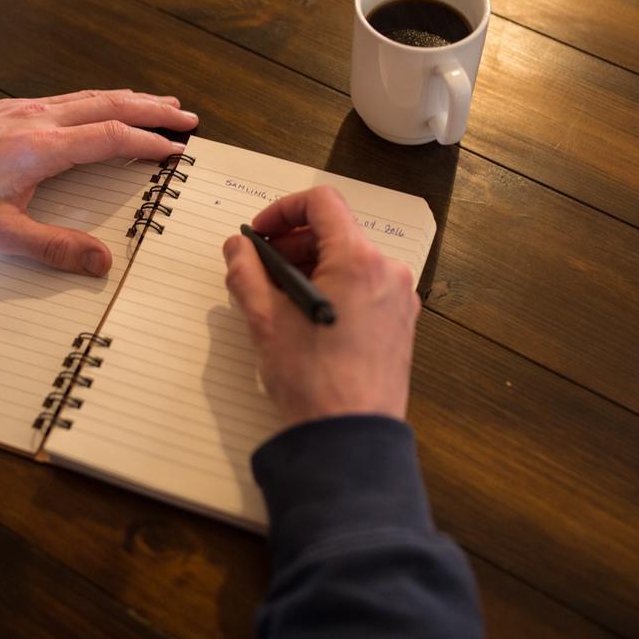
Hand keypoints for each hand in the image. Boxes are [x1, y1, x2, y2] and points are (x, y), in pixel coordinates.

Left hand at [0, 89, 196, 275]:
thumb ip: (54, 247)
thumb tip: (100, 262)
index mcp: (41, 147)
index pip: (111, 138)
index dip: (149, 143)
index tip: (176, 150)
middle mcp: (37, 119)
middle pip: (109, 104)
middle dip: (153, 109)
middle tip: (187, 117)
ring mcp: (23, 109)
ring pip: (89, 96)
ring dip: (130, 99)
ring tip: (160, 104)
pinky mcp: (9, 109)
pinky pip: (68, 97)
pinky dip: (100, 100)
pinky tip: (104, 107)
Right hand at [221, 186, 420, 425]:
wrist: (349, 435)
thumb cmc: (313, 380)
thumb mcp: (265, 320)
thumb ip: (246, 272)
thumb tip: (238, 248)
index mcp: (357, 260)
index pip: (322, 203)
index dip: (283, 210)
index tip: (259, 234)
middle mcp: (387, 270)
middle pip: (336, 232)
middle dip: (293, 243)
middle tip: (260, 268)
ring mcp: (398, 297)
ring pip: (349, 260)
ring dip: (311, 266)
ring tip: (279, 298)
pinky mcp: (400, 321)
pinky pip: (364, 286)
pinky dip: (333, 287)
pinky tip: (307, 317)